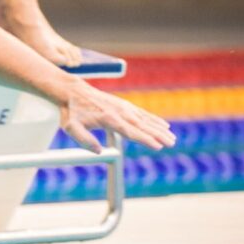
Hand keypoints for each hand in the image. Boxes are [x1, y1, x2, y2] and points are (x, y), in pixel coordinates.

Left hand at [60, 83, 175, 152]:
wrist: (73, 91)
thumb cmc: (72, 112)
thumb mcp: (71, 128)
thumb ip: (84, 140)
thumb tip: (99, 152)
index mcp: (109, 120)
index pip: (131, 132)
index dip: (145, 140)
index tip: (158, 146)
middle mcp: (120, 112)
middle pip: (143, 126)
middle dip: (158, 135)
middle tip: (171, 144)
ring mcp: (124, 107)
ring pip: (146, 119)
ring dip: (159, 128)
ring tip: (172, 137)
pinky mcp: (124, 104)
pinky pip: (143, 113)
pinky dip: (154, 119)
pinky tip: (163, 125)